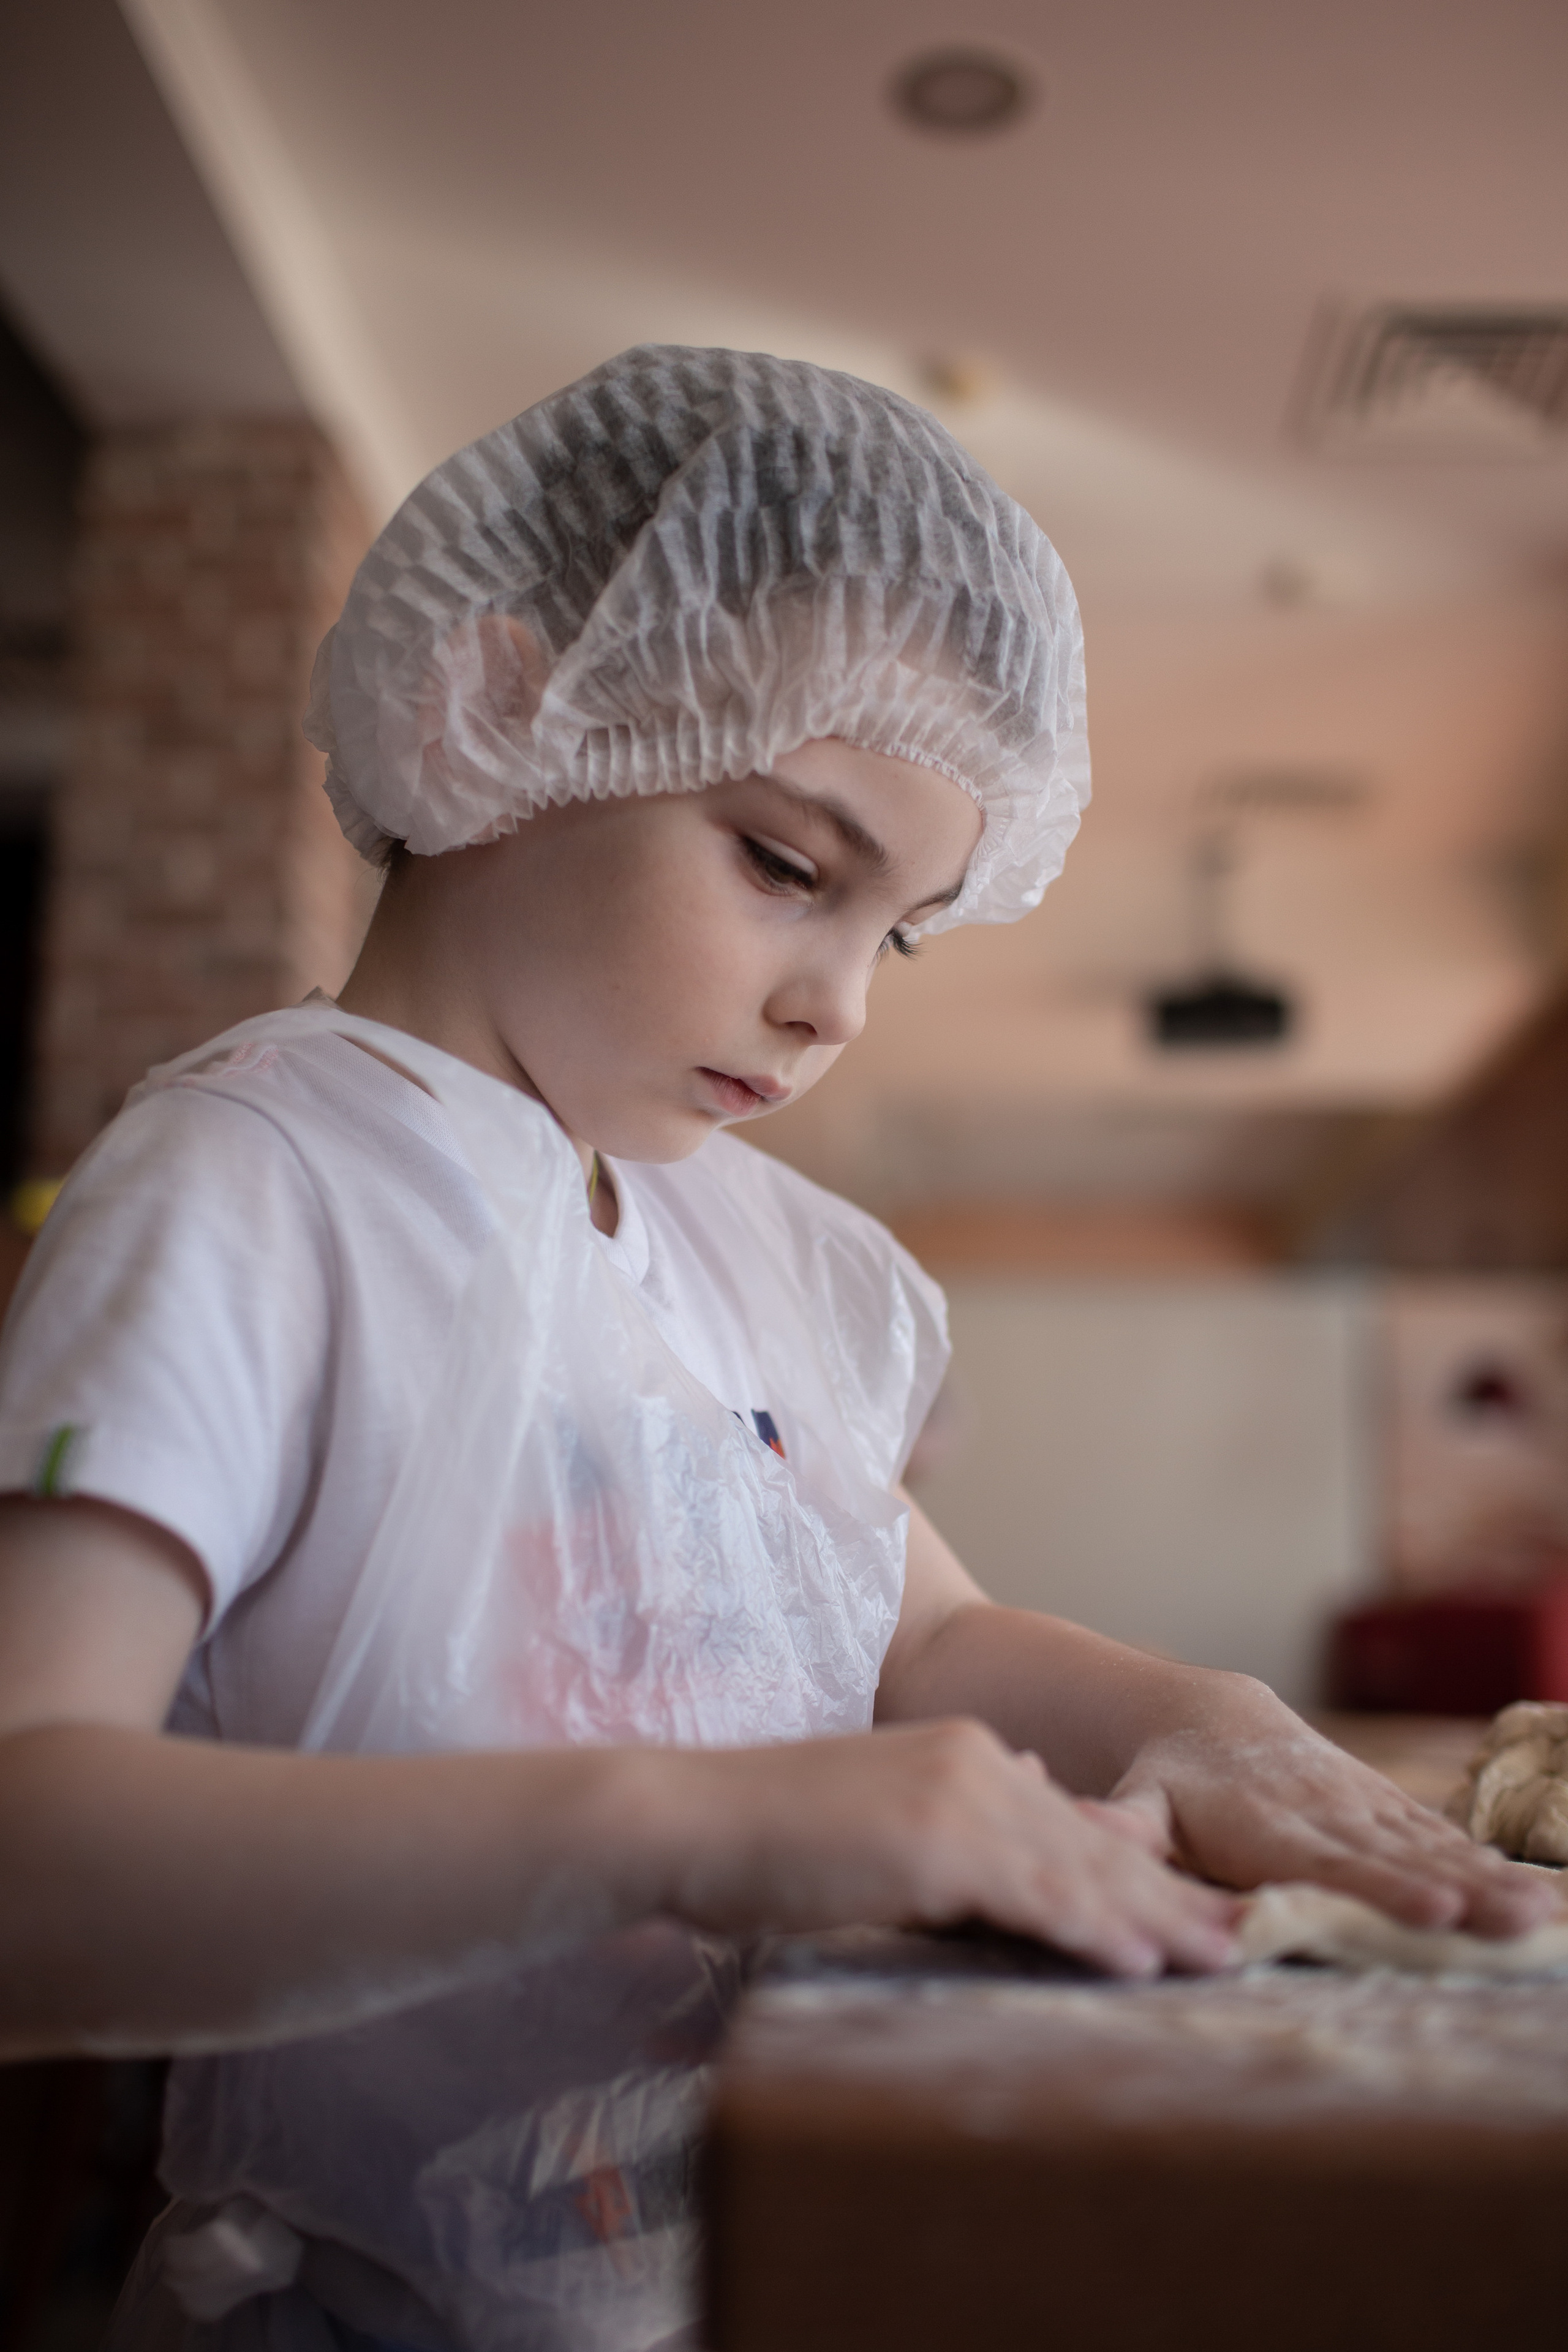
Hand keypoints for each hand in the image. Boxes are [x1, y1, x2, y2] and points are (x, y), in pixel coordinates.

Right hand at [662, 1720, 1241, 1976]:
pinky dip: (1093, 1929)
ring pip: (1078, 1870)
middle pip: (1093, 1845)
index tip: (1200, 1902)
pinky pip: (1033, 1895)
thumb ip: (965, 1807)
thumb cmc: (773, 1830)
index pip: (1073, 1822)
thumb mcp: (886, 1808)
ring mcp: (958, 1796)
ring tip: (1219, 1957)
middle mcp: (976, 1761)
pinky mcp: (935, 1842)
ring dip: (1156, 1918)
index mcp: (965, 1751)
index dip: (1141, 1867)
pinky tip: (1138, 1960)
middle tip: (1244, 1934)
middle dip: (1172, 1896)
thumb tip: (1039, 1791)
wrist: (695, 1820)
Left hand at [1105, 1676, 1558, 1937]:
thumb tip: (1084, 1828)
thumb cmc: (1166, 1780)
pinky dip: (1486, 1861)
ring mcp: (1359, 1805)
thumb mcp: (1138, 1799)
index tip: (1436, 1909)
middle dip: (1458, 1890)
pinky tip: (1534, 1892)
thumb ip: (1122, 1826)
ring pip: (1428, 1845)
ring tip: (1541, 1913)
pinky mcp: (1382, 1805)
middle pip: (1394, 1859)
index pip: (1329, 1862)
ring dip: (1488, 1880)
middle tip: (1514, 1920)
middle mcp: (1322, 1813)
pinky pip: (1437, 1833)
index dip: (1382, 1887)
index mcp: (1265, 1825)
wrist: (1207, 1717)